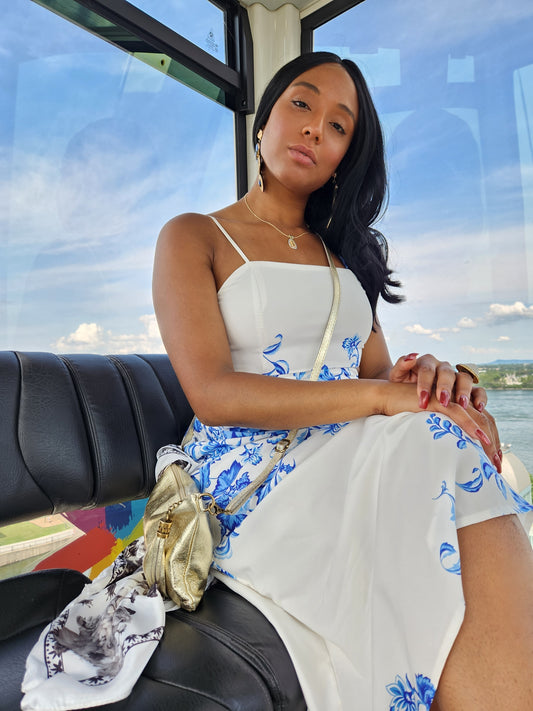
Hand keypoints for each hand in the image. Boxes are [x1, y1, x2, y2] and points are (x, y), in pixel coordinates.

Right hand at [381, 380, 502, 471]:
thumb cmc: (403, 412)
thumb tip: (450, 456)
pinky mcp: (439, 399)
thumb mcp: (426, 425)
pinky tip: (479, 439)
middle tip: (497, 464)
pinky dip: (470, 426)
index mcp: (456, 403)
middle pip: (483, 419)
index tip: (495, 460)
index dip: (491, 439)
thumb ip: (442, 432)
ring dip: (486, 437)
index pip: (481, 420)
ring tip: (491, 456)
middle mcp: (456, 398)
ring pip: (475, 416)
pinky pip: (459, 412)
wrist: (385, 397)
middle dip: (492, 442)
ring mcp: (449, 398)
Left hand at [389, 353, 486, 411]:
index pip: (427, 370)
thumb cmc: (402, 385)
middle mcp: (443, 367)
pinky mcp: (467, 388)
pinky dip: (480, 397)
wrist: (408, 391)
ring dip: (464, 391)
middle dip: (445, 387)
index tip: (422, 400)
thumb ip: (401, 365)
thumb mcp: (397, 376)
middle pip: (448, 373)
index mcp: (427, 362)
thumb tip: (412, 356)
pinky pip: (478, 390)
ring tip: (462, 406)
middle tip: (442, 401)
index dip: (425, 384)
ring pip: (465, 378)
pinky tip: (478, 409)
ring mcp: (456, 377)